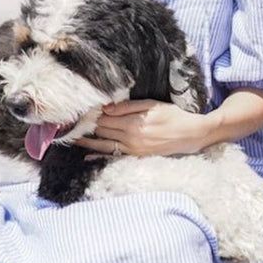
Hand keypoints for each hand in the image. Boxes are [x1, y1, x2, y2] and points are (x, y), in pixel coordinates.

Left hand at [75, 100, 211, 157]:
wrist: (190, 135)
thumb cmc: (172, 115)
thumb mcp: (152, 104)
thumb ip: (128, 106)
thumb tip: (107, 108)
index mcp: (133, 123)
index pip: (105, 118)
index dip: (92, 114)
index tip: (79, 110)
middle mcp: (130, 138)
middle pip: (102, 131)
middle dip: (87, 126)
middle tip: (72, 121)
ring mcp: (133, 149)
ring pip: (104, 145)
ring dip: (88, 142)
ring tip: (73, 139)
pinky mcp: (137, 156)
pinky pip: (114, 157)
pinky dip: (100, 156)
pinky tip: (88, 157)